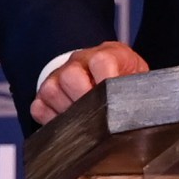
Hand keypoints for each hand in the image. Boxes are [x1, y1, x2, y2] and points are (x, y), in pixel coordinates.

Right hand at [31, 41, 150, 124]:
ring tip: (85, 122)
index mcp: (106, 54)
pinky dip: (52, 120)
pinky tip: (69, 124)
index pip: (101, 62)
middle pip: (71, 76)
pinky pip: (39, 107)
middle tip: (99, 118)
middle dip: (85, 102)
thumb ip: (137, 89)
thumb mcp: (138, 79)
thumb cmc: (124, 78)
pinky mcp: (44, 93)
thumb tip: (139, 108)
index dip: (107, 82)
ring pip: (51, 91)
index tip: (116, 103)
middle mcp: (78, 61)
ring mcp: (59, 75)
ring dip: (68, 112)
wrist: (106, 71)